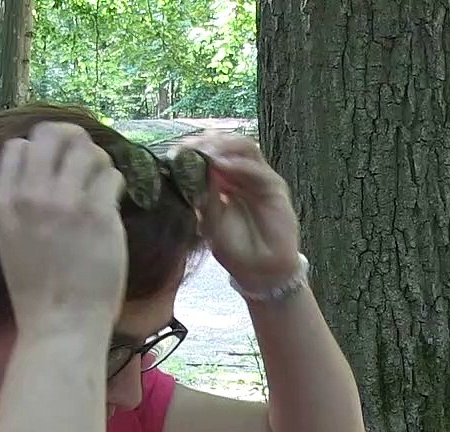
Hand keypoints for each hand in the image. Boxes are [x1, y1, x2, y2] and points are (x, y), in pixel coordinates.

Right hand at [0, 122, 127, 328]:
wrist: (60, 323)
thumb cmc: (38, 290)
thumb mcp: (11, 240)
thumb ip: (21, 204)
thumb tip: (44, 172)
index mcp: (4, 203)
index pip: (17, 146)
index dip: (39, 149)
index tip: (56, 164)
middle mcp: (31, 196)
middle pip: (51, 134)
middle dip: (72, 140)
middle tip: (84, 158)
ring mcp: (66, 203)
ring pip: (87, 149)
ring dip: (98, 160)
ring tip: (100, 182)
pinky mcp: (98, 214)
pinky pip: (111, 175)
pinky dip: (115, 182)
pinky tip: (112, 202)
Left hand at [177, 134, 300, 292]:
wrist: (260, 272)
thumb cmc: (234, 249)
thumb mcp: (209, 222)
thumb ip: (204, 196)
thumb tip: (192, 169)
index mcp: (223, 181)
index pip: (210, 153)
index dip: (192, 148)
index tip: (174, 153)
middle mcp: (241, 175)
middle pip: (226, 144)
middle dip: (206, 142)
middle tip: (188, 147)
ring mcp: (259, 179)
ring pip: (244, 147)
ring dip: (223, 146)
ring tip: (204, 152)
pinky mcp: (275, 187)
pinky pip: (257, 170)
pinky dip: (239, 164)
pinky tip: (221, 166)